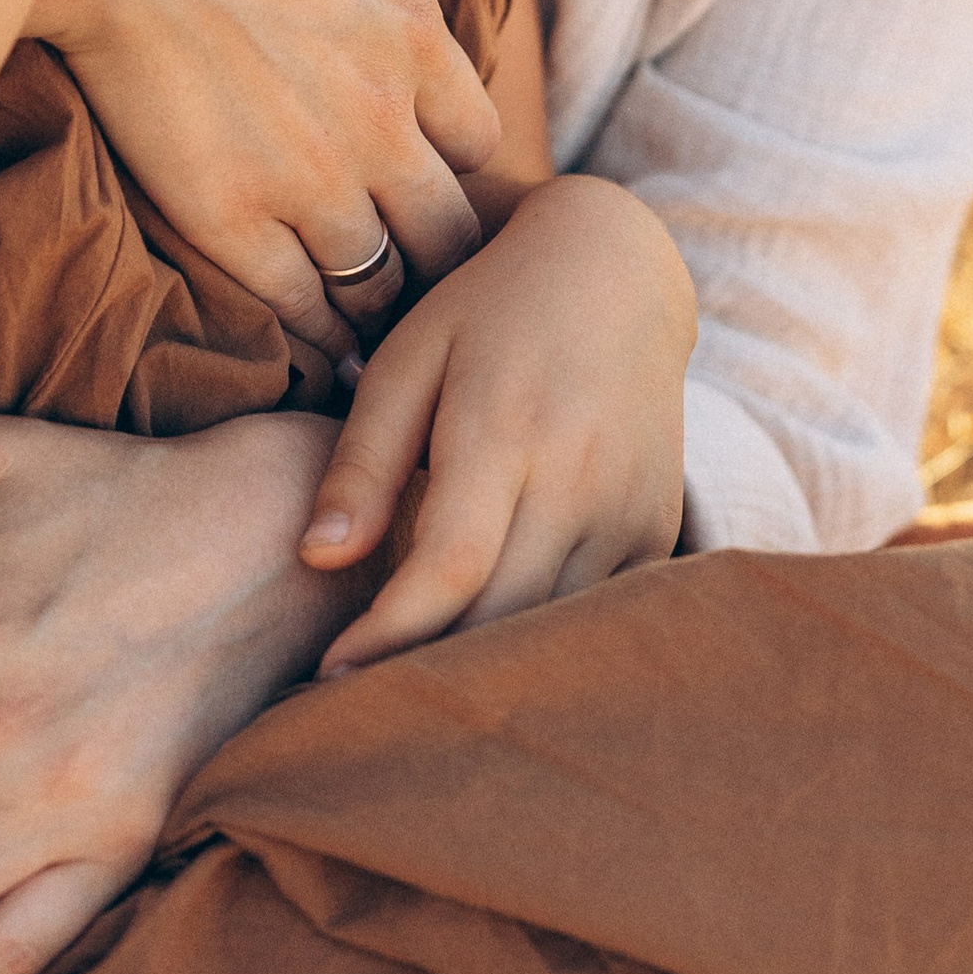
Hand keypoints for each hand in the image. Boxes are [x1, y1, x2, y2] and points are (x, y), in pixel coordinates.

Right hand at [29, 0, 501, 355]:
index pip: (480, 140)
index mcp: (415, 35)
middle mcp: (382, 122)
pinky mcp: (229, 218)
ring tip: (366, 321)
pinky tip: (313, 338)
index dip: (453, 157)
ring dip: (378, 301)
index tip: (423, 163)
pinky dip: (315, 329)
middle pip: (447, 230)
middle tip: (408, 265)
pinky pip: (299, 305)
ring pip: (381, 282)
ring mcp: (309, 179)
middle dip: (436, 252)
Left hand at [298, 175, 694, 673]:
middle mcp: (580, 475)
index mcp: (506, 426)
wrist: (616, 272)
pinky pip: (596, 613)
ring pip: (552, 626)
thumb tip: (315, 556)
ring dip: (483, 665)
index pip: (448, 568)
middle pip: (501, 614)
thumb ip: (365, 458)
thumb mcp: (408, 359)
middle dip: (426, 667)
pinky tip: (486, 652)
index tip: (328, 672)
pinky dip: (542, 638)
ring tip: (412, 686)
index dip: (387, 635)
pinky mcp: (657, 526)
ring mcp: (630, 506)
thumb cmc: (486, 311)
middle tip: (355, 701)